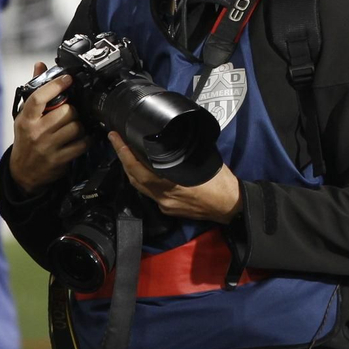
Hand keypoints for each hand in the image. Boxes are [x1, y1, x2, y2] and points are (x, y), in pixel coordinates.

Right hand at [8, 62, 88, 193]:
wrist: (22, 171)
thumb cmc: (26, 139)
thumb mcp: (24, 116)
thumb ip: (35, 91)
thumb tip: (40, 65)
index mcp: (26, 119)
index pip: (39, 98)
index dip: (55, 85)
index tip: (68, 78)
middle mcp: (35, 132)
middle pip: (66, 112)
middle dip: (74, 110)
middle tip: (72, 112)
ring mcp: (47, 146)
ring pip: (76, 126)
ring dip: (81, 124)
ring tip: (76, 125)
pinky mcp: (58, 159)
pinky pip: (81, 144)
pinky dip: (87, 139)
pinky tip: (84, 137)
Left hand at [109, 132, 243, 223]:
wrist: (232, 207)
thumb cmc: (222, 184)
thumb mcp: (204, 163)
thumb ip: (185, 155)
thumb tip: (175, 143)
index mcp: (171, 186)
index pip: (139, 170)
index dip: (124, 154)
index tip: (116, 138)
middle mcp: (163, 198)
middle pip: (134, 179)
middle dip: (123, 159)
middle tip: (117, 140)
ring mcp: (165, 205)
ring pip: (140, 187)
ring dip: (132, 170)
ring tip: (128, 152)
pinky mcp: (169, 210)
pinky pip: (151, 193)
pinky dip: (145, 180)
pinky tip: (146, 170)